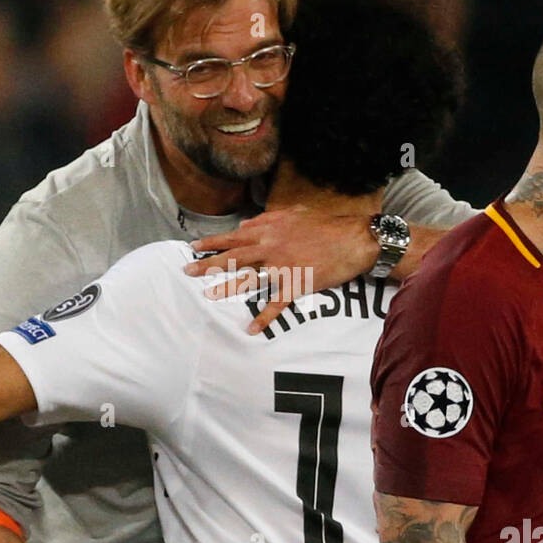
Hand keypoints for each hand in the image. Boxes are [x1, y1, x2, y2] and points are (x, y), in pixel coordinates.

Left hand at [183, 206, 377, 333]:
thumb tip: (245, 223)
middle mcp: (271, 247)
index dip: (212, 242)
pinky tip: (252, 329)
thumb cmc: (325, 224)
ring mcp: (283, 267)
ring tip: (209, 296)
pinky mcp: (297, 284)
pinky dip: (265, 318)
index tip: (193, 247)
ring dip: (228, 288)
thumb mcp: (294, 214)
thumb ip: (267, 218)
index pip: (234, 236)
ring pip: (250, 278)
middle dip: (209, 264)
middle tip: (188, 271)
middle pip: (234, 257)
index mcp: (270, 229)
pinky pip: (277, 304)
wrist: (354, 239)